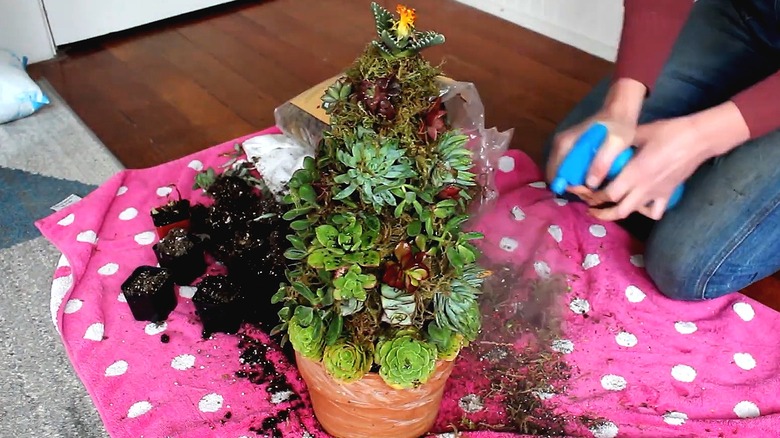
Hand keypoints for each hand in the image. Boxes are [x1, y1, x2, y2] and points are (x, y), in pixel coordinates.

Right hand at [546, 78, 645, 188]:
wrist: (618, 111)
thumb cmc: (618, 125)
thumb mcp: (616, 142)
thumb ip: (603, 162)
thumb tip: (589, 184)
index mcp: (564, 144)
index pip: (555, 175)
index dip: (570, 188)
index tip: (588, 192)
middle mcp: (558, 146)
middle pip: (557, 176)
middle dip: (573, 187)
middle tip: (593, 191)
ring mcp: (562, 148)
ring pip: (562, 174)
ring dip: (576, 184)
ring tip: (595, 186)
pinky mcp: (568, 150)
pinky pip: (568, 169)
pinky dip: (578, 177)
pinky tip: (592, 179)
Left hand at [588, 101, 750, 220]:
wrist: (699, 138)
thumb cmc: (668, 132)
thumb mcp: (638, 132)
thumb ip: (618, 143)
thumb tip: (599, 147)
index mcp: (635, 172)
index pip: (608, 193)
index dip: (594, 195)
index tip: (585, 191)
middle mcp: (644, 187)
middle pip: (618, 210)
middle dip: (601, 211)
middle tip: (590, 206)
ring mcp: (657, 193)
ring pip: (634, 213)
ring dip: (618, 214)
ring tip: (607, 210)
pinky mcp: (668, 194)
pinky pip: (655, 211)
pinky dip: (645, 212)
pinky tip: (638, 205)